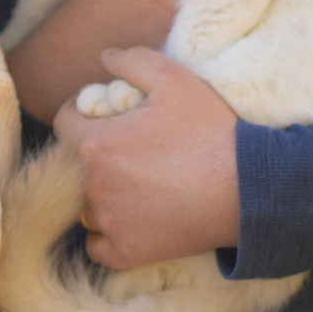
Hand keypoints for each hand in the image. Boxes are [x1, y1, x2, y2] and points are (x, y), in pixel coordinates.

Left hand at [52, 47, 240, 270]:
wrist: (248, 188)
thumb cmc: (209, 130)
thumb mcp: (173, 77)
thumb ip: (130, 60)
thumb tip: (104, 58)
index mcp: (95, 144)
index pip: (64, 122)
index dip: (82, 113)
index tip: (104, 115)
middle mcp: (93, 186)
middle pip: (74, 164)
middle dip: (93, 151)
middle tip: (128, 147)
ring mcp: (109, 223)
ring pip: (86, 204)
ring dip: (100, 192)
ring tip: (136, 182)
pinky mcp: (127, 252)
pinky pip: (98, 245)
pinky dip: (108, 234)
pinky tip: (130, 218)